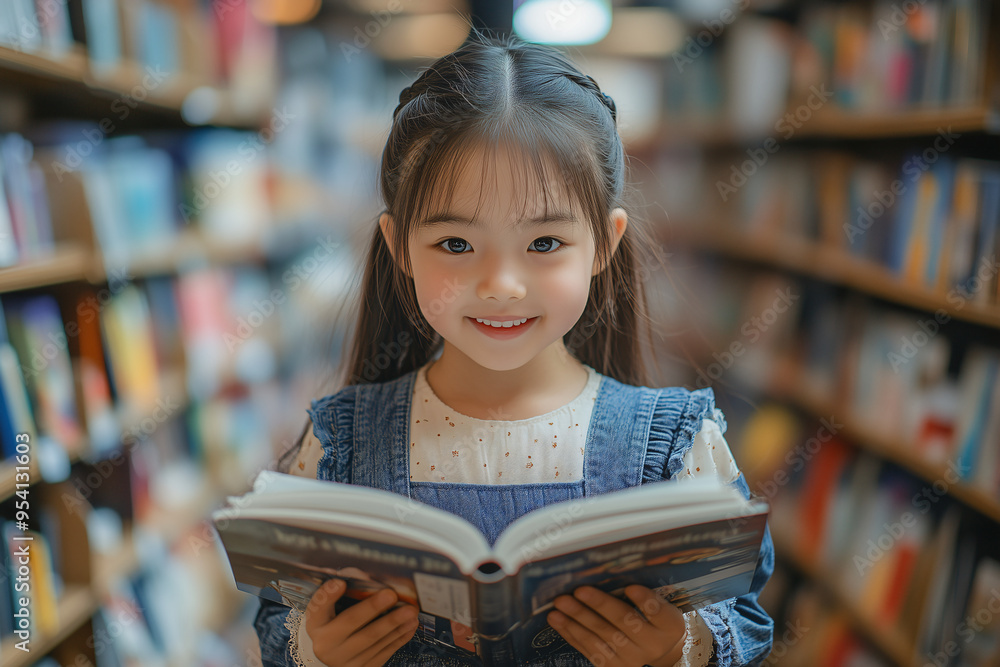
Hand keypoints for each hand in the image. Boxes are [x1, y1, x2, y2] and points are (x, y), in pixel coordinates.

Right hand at [304, 578, 419, 666]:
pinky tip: (410, 625)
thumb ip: (342, 596)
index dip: (328, 595)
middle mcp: (327, 644)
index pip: (317, 609)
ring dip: (394, 624)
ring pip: (372, 640)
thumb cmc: (335, 626)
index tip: (340, 582)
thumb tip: (365, 576)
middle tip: (391, 595)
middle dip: (373, 608)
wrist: (333, 658)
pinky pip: (383, 652)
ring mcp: (344, 660)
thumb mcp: (330, 613)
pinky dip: (399, 638)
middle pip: (351, 623)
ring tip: (410, 611)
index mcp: (317, 625)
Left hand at [546, 585, 685, 666]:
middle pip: (624, 622)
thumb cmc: (654, 618)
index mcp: (669, 625)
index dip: (646, 601)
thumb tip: (606, 568)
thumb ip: (643, 592)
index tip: (631, 587)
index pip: (660, 612)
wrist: (658, 650)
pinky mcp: (613, 666)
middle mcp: (652, 644)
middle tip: (579, 591)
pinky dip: (571, 633)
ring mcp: (631, 658)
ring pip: (601, 637)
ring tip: (560, 604)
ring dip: (577, 619)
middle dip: (600, 605)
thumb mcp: (661, 605)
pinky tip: (557, 619)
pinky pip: (589, 649)